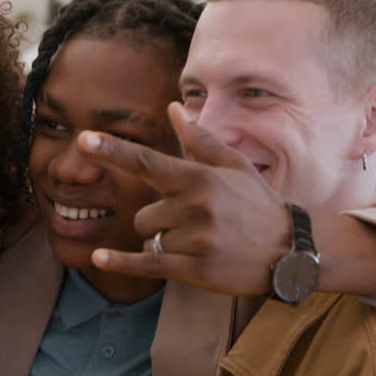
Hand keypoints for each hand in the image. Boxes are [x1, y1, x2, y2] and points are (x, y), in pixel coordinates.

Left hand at [77, 102, 289, 295]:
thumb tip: (173, 107)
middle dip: (158, 221)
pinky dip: (122, 263)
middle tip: (195, 225)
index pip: (147, 161)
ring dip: (165, 243)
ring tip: (202, 243)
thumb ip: (199, 139)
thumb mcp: (234, 165)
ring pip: (149, 240)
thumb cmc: (258, 203)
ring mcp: (195, 239)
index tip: (83, 139)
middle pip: (143, 215)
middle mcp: (194, 206)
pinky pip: (149, 264)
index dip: (112, 150)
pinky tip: (98, 259)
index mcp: (199, 178)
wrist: (291, 250)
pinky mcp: (196, 269)